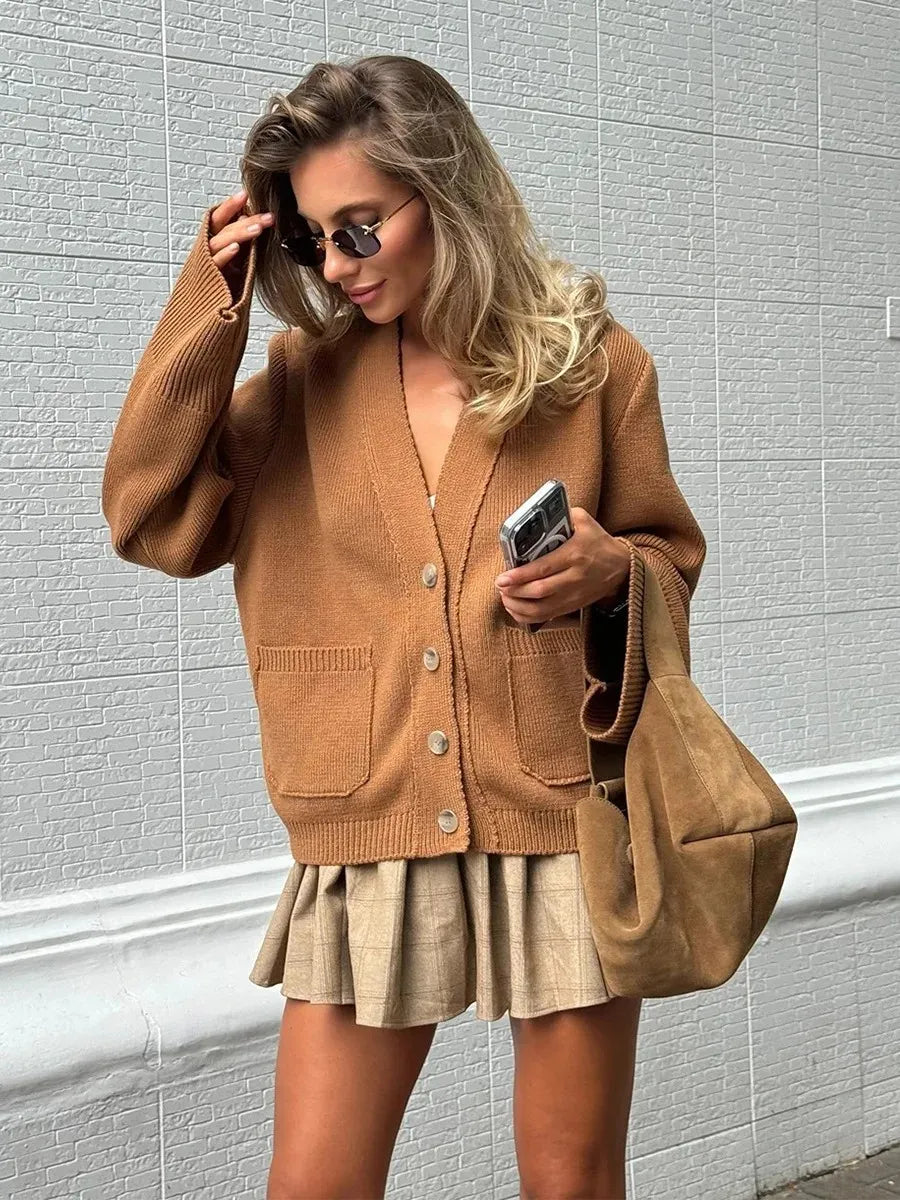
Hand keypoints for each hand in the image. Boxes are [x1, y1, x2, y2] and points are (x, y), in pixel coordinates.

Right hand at [208, 188, 274, 301]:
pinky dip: (225, 254)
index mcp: (213, 243)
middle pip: (221, 227)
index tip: (245, 195)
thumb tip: (256, 222)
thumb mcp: (236, 262)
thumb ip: (242, 244)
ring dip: (239, 233)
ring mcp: (207, 265)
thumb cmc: (223, 288)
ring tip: (257, 229)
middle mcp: (207, 251)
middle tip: (266, 216)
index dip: (230, 206)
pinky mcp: (209, 281)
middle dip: (244, 219)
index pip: (219, 219)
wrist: (206, 316)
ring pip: (218, 242)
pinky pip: (216, 265)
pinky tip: (237, 248)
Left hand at [494, 506, 630, 624]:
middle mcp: (574, 577)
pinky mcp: (573, 605)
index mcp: (574, 554)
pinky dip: (528, 616)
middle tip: (500, 586)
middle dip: (515, 591)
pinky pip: (547, 617)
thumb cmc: (598, 542)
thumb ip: (563, 515)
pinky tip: (516, 609)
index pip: (543, 568)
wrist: (621, 567)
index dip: (520, 575)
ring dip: (518, 606)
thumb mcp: (584, 521)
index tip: (503, 578)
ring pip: (541, 608)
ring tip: (505, 597)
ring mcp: (574, 595)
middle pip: (539, 591)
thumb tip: (537, 515)